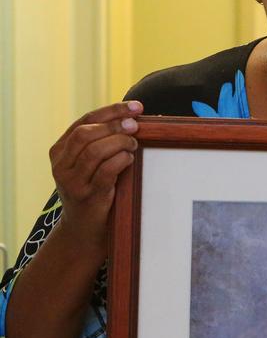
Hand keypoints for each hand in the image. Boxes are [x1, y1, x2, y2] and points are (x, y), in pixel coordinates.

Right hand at [50, 101, 142, 250]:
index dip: (111, 110)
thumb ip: (99, 142)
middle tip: (136, 125)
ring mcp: (71, 181)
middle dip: (114, 125)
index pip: (85, 120)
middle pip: (86, 133)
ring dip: (119, 143)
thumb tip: (132, 117)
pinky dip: (121, 160)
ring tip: (133, 145)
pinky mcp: (86, 196)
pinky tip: (130, 159)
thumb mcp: (88, 165)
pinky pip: (105, 171)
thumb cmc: (92, 191)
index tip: (136, 106)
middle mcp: (61, 165)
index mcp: (59, 150)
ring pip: (94, 151)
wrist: (83, 231)